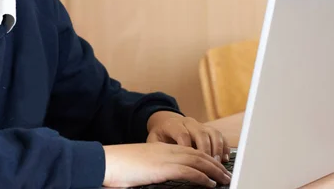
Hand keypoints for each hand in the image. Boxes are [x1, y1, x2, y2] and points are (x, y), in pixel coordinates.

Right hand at [102, 142, 231, 187]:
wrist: (105, 161)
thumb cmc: (119, 166)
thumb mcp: (141, 165)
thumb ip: (155, 168)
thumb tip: (162, 176)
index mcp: (161, 148)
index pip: (190, 151)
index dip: (206, 159)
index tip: (216, 167)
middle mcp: (166, 150)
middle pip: (198, 154)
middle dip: (215, 164)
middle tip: (227, 174)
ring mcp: (164, 158)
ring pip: (197, 161)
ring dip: (214, 171)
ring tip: (225, 179)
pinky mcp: (162, 168)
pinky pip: (188, 172)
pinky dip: (202, 177)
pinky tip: (210, 184)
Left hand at [146, 111, 229, 162]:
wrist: (165, 121)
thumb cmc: (160, 135)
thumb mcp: (153, 140)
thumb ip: (157, 147)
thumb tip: (161, 161)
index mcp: (173, 125)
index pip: (182, 134)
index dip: (187, 147)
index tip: (189, 161)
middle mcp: (188, 123)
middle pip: (200, 133)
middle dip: (206, 150)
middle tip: (209, 165)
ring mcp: (200, 125)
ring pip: (212, 133)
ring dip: (217, 148)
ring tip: (218, 163)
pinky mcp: (208, 129)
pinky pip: (220, 135)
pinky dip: (224, 146)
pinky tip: (225, 158)